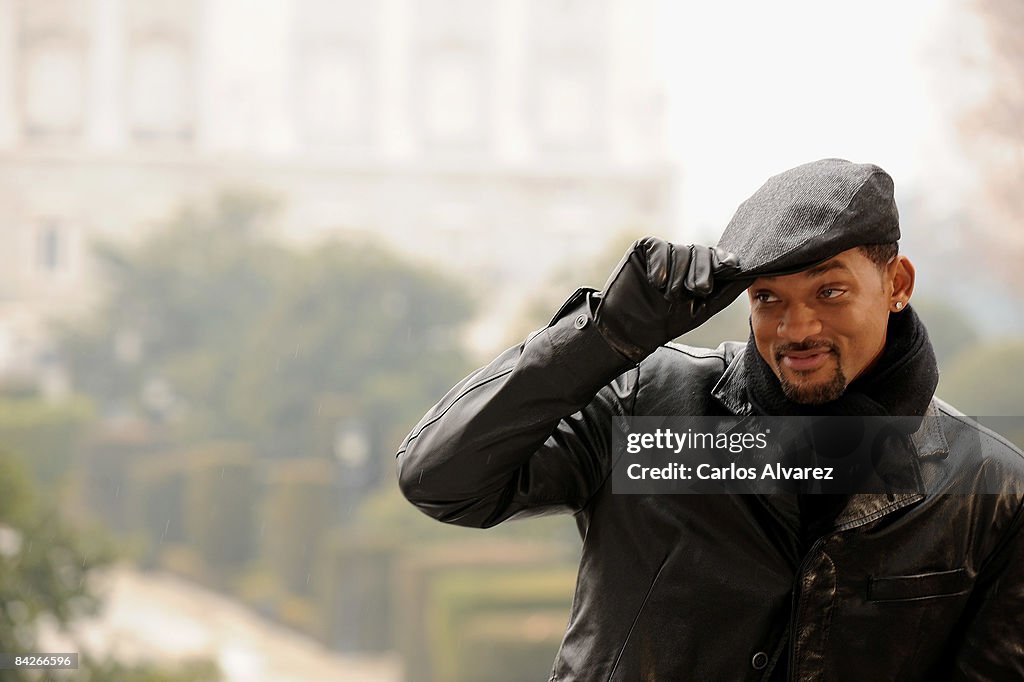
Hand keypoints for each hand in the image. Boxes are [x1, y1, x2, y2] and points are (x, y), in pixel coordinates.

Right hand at [593, 236, 747, 362]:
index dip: (724, 260)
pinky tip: (655, 282)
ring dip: (677, 276)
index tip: (729, 267)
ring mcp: (663, 252)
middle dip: (702, 272)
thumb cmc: (667, 322)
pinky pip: (659, 247)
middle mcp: (683, 259)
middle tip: (696, 291)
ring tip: (667, 295)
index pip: (717, 257)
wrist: (631, 330)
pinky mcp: (644, 248)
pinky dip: (660, 265)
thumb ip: (727, 290)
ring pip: (680, 251)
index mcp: (700, 271)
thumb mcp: (704, 309)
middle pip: (701, 251)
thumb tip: (752, 273)